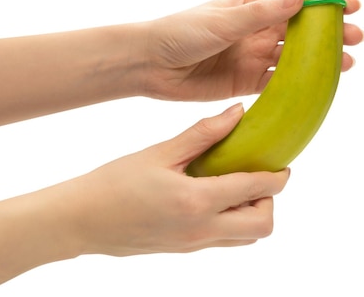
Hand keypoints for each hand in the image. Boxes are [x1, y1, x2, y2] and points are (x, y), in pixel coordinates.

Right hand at [0, 104, 288, 293]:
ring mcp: (194, 244)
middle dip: (270, 199)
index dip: (278, 176)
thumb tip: (238, 113)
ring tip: (236, 186)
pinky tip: (215, 198)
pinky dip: (234, 222)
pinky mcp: (186, 249)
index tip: (283, 163)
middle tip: (256, 175)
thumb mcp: (160, 152)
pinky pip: (225, 241)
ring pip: (247, 238)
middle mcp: (201, 229)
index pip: (256, 190)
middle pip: (263, 224)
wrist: (80, 221)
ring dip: (254, 213)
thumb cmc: (114, 183)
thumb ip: (203, 134)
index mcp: (196, 201)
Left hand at [141, 0, 363, 100]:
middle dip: (329, 35)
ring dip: (319, 62)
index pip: (295, 3)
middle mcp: (256, 30)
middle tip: (356, 38)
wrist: (150, 65)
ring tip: (346, 65)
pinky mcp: (246, 82)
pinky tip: (317, 87)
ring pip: (294, 59)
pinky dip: (297, 85)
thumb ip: (262, 12)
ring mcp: (253, 56)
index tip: (350, 5)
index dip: (323, 5)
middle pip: (301, 32)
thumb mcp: (224, 19)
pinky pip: (277, 83)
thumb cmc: (182, 32)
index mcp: (251, 6)